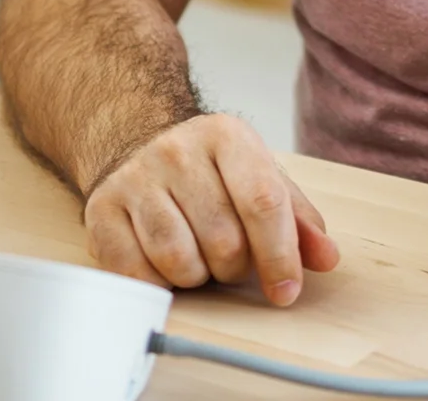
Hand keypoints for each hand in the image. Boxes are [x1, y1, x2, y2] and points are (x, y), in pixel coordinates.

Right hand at [83, 114, 341, 305]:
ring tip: (197, 256)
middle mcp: (176, 150)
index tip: (286, 291)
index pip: (263, 202)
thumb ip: (298, 221)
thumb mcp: (260, 180)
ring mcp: (134, 178)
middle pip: (223, 241)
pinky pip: (137, 273)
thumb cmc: (210, 173)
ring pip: (178, 260)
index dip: (280, 256)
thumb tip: (326, 258)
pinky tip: (163, 262)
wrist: (139, 144)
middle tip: (228, 257)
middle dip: (234, 268)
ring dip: (196, 276)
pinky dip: (158, 283)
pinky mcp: (101, 209)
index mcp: (226, 136)